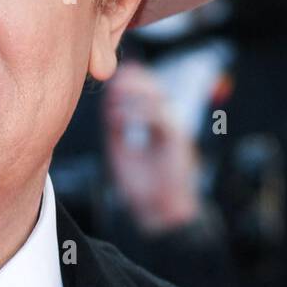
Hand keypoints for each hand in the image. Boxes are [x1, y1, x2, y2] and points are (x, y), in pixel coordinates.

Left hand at [102, 60, 201, 232]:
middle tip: (114, 78)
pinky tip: (119, 117)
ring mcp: (174, 129)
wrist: (159, 210)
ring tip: (113, 96)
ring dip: (134, 93)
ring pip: (157, 98)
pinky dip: (138, 113)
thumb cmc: (143, 186)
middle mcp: (167, 123)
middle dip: (135, 80)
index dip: (131, 82)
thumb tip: (110, 107)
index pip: (146, 94)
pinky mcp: (177, 138)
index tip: (113, 77)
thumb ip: (117, 129)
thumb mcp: (121, 152)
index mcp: (155, 125)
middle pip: (154, 89)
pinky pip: (159, 116)